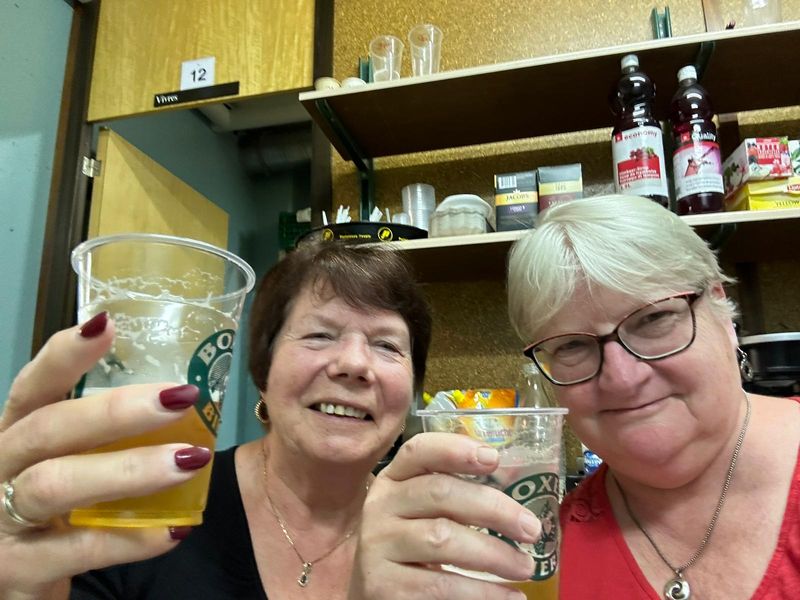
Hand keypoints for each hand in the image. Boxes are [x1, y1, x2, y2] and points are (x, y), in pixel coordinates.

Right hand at [0, 314, 207, 598]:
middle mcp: (0, 470)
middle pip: (47, 429)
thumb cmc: (58, 513)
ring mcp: (1, 523)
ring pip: (55, 485)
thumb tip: (184, 396)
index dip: (64, 355)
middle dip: (114, 410)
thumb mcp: (71, 463)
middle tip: (181, 396)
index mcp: (15, 436)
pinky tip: (177, 528)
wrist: (19, 583)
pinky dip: (130, 539)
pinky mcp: (18, 571)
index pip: (33, 387)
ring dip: (129, 470)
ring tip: (190, 458)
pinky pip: (78, 549)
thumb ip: (108, 434)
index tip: (107, 323)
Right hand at [349, 432, 540, 599]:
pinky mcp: (383, 586)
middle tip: (531, 529)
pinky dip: (482, 592)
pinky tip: (509, 596)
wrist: (378, 594)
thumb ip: (457, 496)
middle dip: (493, 509)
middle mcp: (380, 506)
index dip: (455, 449)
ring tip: (525, 566)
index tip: (494, 458)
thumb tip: (519, 497)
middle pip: (439, 493)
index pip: (418, 452)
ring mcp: (378, 546)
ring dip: (493, 553)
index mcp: (394, 479)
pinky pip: (441, 585)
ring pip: (442, 539)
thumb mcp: (423, 512)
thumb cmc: (413, 545)